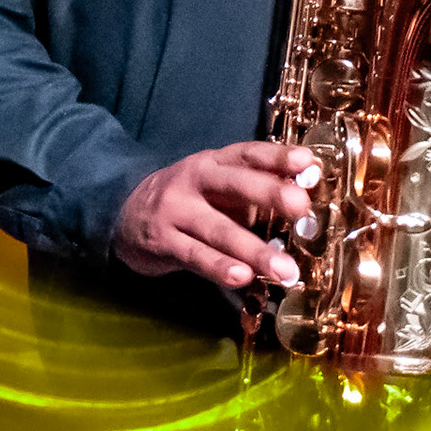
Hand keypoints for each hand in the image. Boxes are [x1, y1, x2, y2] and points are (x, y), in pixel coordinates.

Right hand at [113, 141, 315, 287]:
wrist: (123, 212)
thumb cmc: (189, 199)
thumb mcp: (218, 186)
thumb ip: (256, 189)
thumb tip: (305, 196)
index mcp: (216, 161)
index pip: (249, 153)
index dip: (278, 157)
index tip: (307, 163)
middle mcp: (196, 179)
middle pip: (236, 183)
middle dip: (271, 194)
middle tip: (302, 208)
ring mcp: (177, 210)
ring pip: (219, 229)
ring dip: (255, 251)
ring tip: (286, 270)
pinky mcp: (163, 241)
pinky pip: (195, 255)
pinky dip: (220, 266)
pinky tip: (242, 277)